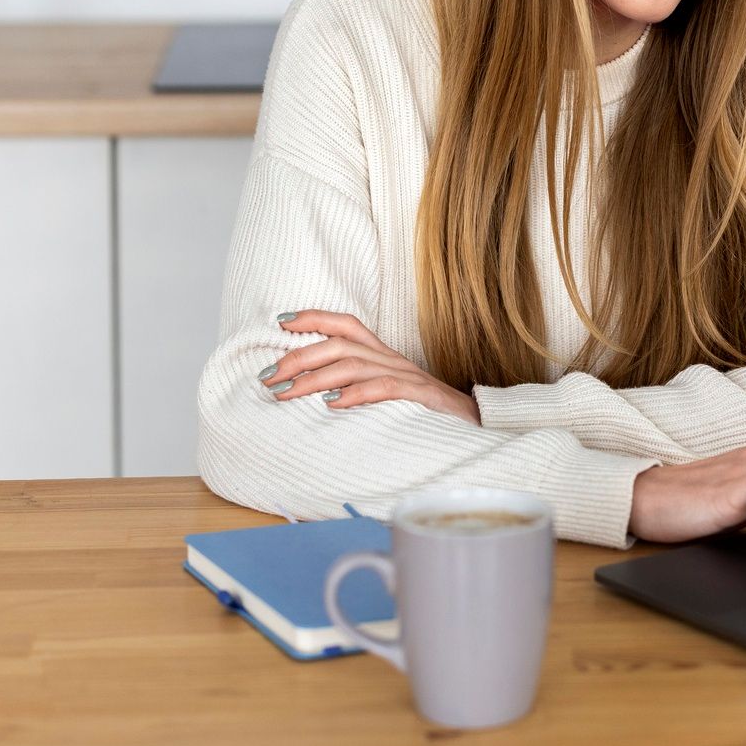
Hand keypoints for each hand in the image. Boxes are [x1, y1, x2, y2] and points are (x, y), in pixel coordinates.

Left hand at [263, 310, 481, 425]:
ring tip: (284, 393)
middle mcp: (392, 359)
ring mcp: (408, 377)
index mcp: (384, 355)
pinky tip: (331, 405)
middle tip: (267, 375)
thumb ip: (358, 388)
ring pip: (353, 365)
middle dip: (298, 356)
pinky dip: (355, 395)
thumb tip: (315, 394)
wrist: (477, 428)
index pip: (346, 324)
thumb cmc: (426, 414)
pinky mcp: (421, 397)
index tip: (280, 322)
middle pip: (340, 343)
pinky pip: (384, 389)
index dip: (313, 318)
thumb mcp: (388, 396)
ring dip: (313, 378)